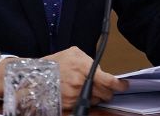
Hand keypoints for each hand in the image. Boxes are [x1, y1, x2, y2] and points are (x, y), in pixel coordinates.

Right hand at [0, 47, 127, 109]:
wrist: (35, 76)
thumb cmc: (55, 63)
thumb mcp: (74, 53)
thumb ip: (90, 61)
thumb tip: (101, 71)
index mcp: (84, 69)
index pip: (109, 81)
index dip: (120, 85)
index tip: (124, 85)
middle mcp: (81, 84)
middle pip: (105, 94)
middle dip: (107, 91)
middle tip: (104, 86)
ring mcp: (74, 97)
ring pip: (96, 101)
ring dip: (96, 96)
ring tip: (86, 88)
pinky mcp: (68, 107)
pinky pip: (85, 106)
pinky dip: (85, 101)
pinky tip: (79, 94)